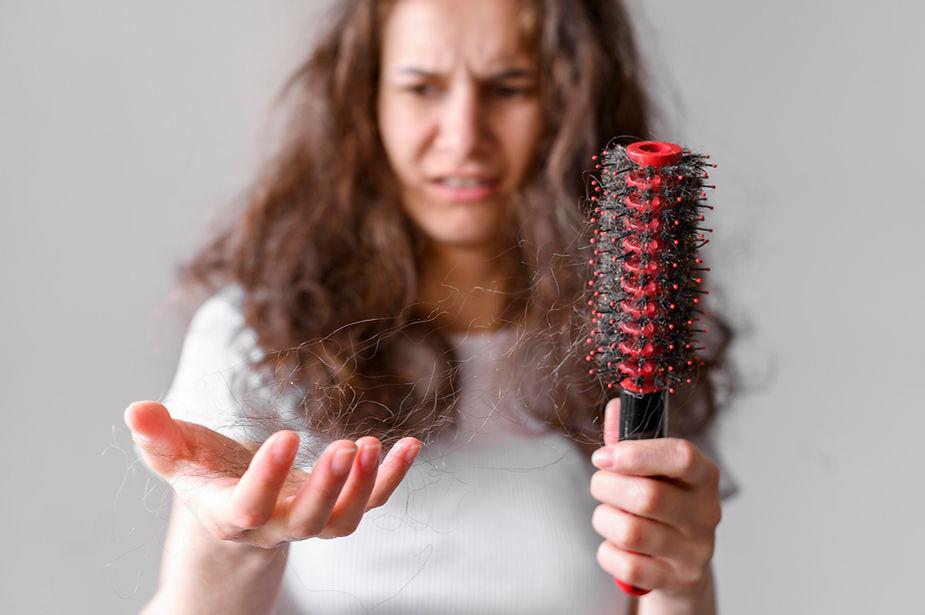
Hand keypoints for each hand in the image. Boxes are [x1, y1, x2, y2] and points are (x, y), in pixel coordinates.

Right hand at [124, 400, 420, 549]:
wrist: (236, 514)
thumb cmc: (205, 479)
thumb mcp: (177, 459)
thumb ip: (158, 439)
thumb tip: (135, 409)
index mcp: (231, 514)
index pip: (249, 507)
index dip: (267, 479)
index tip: (287, 435)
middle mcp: (275, 526)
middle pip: (306, 522)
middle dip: (328, 488)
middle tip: (346, 448)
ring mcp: (311, 521)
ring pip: (342, 520)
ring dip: (364, 486)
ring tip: (374, 445)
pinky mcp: (337, 508)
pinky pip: (371, 502)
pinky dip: (392, 478)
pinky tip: (410, 445)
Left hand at [589, 398, 721, 597]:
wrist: (680, 567)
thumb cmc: (662, 507)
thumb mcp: (653, 471)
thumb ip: (632, 439)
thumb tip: (616, 405)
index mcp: (704, 477)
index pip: (682, 457)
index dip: (637, 453)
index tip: (604, 456)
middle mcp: (706, 513)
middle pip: (648, 497)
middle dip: (607, 487)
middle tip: (600, 485)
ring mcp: (694, 551)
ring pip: (631, 532)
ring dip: (604, 519)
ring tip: (608, 515)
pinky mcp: (676, 581)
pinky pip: (625, 565)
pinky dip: (607, 553)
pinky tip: (615, 545)